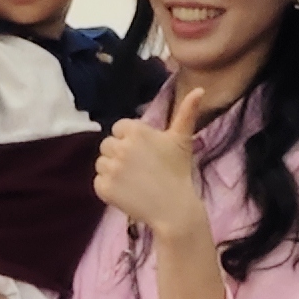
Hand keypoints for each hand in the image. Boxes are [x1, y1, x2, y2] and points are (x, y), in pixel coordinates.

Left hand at [94, 77, 215, 236]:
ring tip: (133, 180)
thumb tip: (200, 89)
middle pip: (107, 145)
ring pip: (101, 163)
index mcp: (136, 131)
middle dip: (119, 154)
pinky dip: (109, 187)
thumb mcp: (182, 139)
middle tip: (139, 168)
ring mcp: (110, 168)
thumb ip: (187, 112)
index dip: (130, 140)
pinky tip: (127, 192)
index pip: (119, 128)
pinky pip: (98, 181)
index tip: (144, 153)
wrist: (174, 209)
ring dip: (112, 170)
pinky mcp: (103, 187)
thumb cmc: (179, 172)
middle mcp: (120, 146)